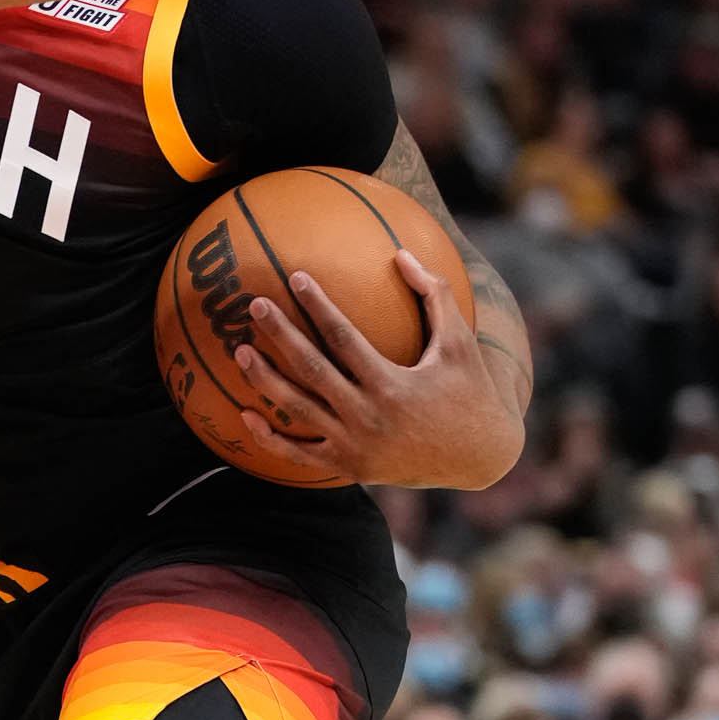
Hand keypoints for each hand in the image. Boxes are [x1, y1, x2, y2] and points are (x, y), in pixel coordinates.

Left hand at [234, 245, 522, 489]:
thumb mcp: (460, 342)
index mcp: (392, 384)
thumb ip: (435, 295)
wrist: (479, 458)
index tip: (295, 277)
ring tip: (239, 352)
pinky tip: (245, 413)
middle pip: (312, 370)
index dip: (316, 305)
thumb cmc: (470, 391)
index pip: (343, 337)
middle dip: (279, 336)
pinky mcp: (348, 467)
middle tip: (254, 306)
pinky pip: (299, 454)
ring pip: (298, 412)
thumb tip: (401, 252)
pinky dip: (269, 438)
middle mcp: (368, 416)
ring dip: (265, 381)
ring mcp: (355, 446)